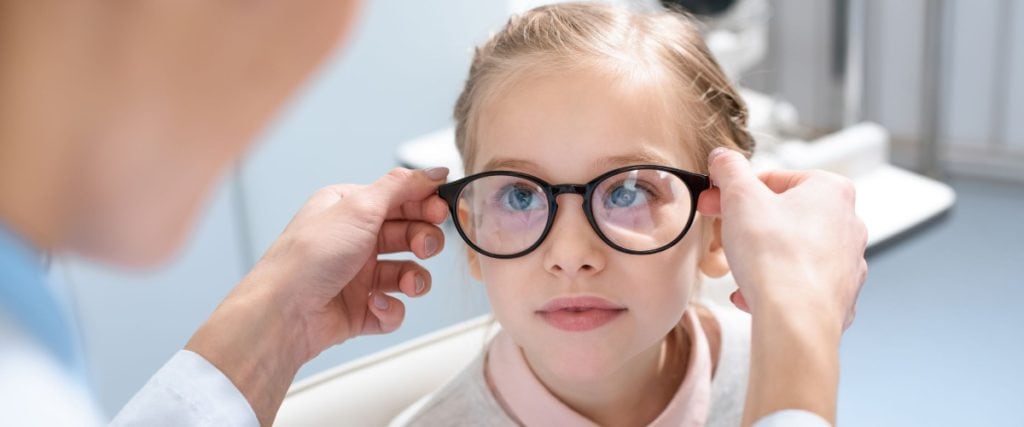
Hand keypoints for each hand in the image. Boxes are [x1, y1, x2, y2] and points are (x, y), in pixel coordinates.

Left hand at [186, 167, 449, 424]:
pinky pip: (394, 308)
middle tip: (424, 246)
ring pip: (407, 273)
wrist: (283, 313)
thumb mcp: (359, 208)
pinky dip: (391, 308)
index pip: (400, 199)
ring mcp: (358, 276)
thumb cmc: (309, 257)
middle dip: (423, 240)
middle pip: (408, 235)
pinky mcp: (361, 309)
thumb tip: (433, 171)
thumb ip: (402, 186)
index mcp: (349, 209)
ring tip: (407, 283)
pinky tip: (374, 304)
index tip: (441, 210)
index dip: (424, 204)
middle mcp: (354, 240)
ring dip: (414, 278)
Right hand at [698, 148, 866, 329]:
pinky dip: (776, 287)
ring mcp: (848, 262)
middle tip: (720, 236)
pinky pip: (801, 284)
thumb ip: (730, 170)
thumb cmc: (775, 256)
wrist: (796, 319)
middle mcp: (848, 224)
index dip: (735, 191)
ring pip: (793, 251)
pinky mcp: (841, 296)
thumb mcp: (740, 197)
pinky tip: (752, 295)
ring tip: (738, 269)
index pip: (774, 179)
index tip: (715, 203)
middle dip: (748, 226)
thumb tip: (723, 157)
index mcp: (831, 191)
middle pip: (785, 215)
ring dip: (761, 257)